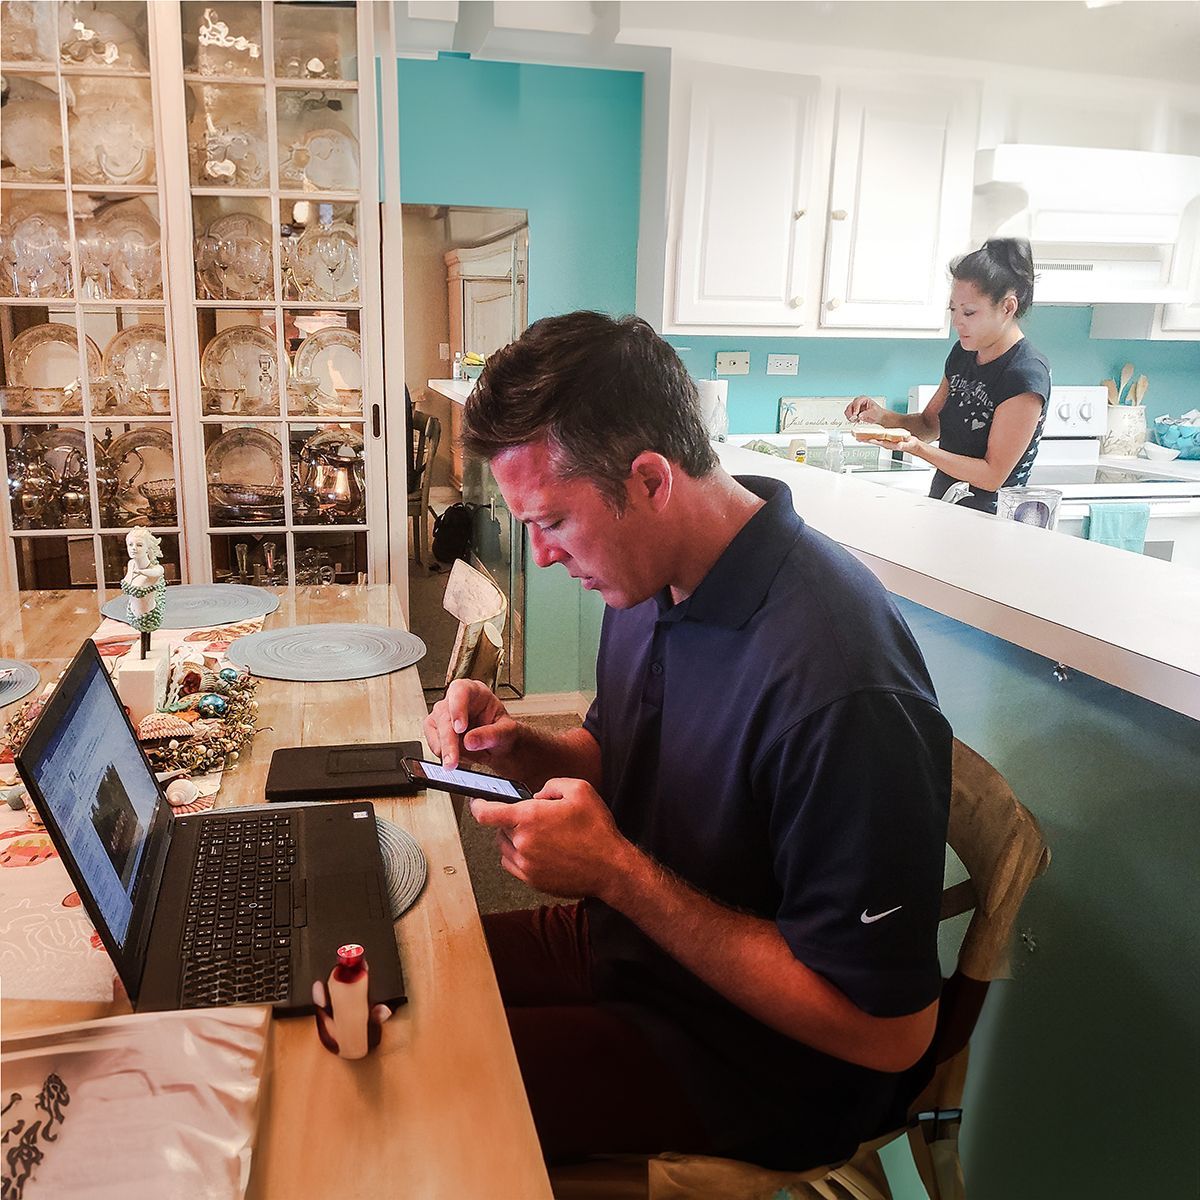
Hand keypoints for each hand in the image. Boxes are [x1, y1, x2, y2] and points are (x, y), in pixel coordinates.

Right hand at [424, 678, 518, 769]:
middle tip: (452, 758)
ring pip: (435, 729)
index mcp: (474, 691)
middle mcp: (455, 700)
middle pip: (444, 715)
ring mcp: (443, 715)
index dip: (457, 708)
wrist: (498, 745)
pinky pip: (433, 742)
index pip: (461, 691)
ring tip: (453, 764)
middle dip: (447, 740)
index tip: (459, 728)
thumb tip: (470, 741)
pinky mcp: (436, 730)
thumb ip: (491, 734)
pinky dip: (442, 754)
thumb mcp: (506, 731)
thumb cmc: (502, 731)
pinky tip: (455, 759)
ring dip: (443, 749)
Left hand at [470, 777, 632, 899]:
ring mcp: (526, 864)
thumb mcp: (579, 789)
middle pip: (499, 829)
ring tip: (539, 835)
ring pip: (505, 848)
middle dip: (510, 821)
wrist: (610, 867)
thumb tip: (537, 795)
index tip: (476, 802)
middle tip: (534, 819)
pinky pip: (513, 865)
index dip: (477, 805)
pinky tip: (539, 851)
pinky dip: (519, 856)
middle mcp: (523, 842)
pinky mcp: (532, 880)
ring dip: (514, 839)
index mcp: (529, 818)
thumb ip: (551, 785)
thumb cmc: (597, 830)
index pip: (486, 813)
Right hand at [845, 395, 883, 424]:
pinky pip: (848, 415)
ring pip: (847, 410)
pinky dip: (850, 418)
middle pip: (850, 406)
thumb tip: (859, 415)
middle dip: (851, 413)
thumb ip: (866, 413)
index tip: (855, 414)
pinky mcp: (853, 412)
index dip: (855, 408)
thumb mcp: (873, 412)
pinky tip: (855, 420)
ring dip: (849, 416)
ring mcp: (855, 407)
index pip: (857, 402)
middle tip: (854, 418)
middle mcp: (858, 402)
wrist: (878, 417)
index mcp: (863, 399)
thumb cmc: (877, 412)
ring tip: (855, 420)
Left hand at [862, 432, 921, 455]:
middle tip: (855, 436)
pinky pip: (877, 437)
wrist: (913, 446)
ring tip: (857, 435)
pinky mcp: (887, 439)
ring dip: (865, 437)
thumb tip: (899, 445)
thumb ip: (904, 445)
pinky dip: (871, 435)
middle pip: (873, 440)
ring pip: (873, 439)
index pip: (878, 442)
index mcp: (890, 444)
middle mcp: (886, 443)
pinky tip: (867, 433)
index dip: (872, 440)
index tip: (865, 438)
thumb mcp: (908, 445)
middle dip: (864, 439)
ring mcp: (886, 442)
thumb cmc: (911, 446)